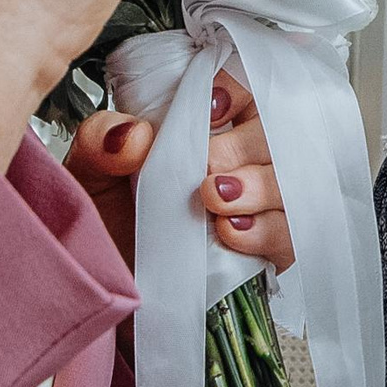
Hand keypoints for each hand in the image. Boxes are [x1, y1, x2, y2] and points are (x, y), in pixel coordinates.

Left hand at [67, 71, 294, 272]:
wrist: (110, 300)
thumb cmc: (108, 231)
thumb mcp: (89, 177)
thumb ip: (100, 140)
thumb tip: (134, 134)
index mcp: (207, 127)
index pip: (248, 85)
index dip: (239, 91)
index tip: (210, 110)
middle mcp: (242, 161)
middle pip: (281, 132)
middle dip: (245, 146)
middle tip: (205, 170)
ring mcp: (263, 206)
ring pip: (293, 181)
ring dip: (259, 187)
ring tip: (214, 200)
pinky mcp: (272, 252)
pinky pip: (296, 234)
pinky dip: (266, 230)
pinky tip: (231, 233)